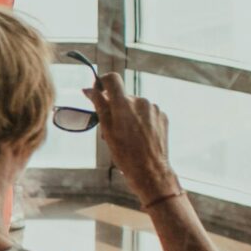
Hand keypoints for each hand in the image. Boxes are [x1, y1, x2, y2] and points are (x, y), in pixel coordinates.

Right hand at [84, 73, 176, 203]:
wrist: (150, 170)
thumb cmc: (125, 153)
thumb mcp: (106, 129)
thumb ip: (99, 105)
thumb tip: (88, 90)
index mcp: (124, 104)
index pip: (112, 79)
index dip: (102, 83)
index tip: (98, 93)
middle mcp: (141, 102)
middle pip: (122, 96)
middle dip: (114, 107)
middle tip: (111, 128)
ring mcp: (154, 109)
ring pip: (134, 105)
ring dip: (128, 114)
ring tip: (126, 135)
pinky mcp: (162, 116)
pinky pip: (146, 112)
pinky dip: (140, 120)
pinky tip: (139, 135)